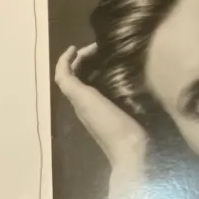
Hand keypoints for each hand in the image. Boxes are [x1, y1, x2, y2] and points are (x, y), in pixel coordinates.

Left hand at [54, 44, 148, 181]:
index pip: (66, 75)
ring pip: (94, 83)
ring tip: (112, 54)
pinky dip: (112, 78)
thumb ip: (71, 84)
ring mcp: (103, 110)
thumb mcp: (86, 102)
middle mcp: (88, 104)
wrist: (134, 153)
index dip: (68, 58)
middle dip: (85, 59)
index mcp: (79, 100)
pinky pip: (110, 90)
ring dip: (98, 67)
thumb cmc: (110, 126)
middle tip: (101, 48)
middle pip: (79, 77)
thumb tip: (64, 63)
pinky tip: (125, 73)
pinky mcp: (119, 114)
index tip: (79, 45)